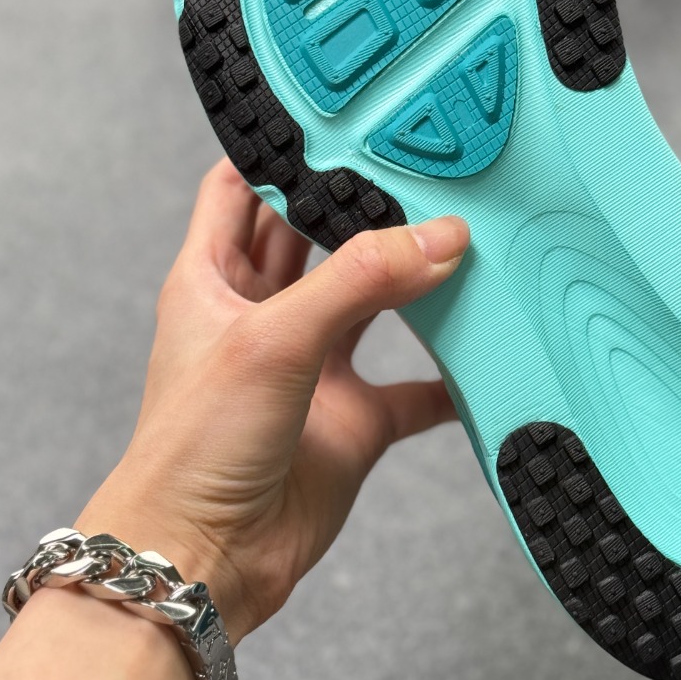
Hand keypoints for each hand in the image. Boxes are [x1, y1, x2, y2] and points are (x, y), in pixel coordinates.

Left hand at [79, 159, 469, 641]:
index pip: (242, 188)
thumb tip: (439, 236)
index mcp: (214, 278)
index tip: (339, 115)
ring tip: (469, 237)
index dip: (280, 149)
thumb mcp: (272, 341)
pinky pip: (414, 388)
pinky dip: (449, 373)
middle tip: (426, 165)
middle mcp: (265, 315)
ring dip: (416, 279)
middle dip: (367, 205)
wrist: (200, 564)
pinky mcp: (352, 422)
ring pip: (375, 303)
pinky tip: (488, 351)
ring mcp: (312, 368)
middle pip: (320, 237)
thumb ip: (358, 282)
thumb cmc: (193, 450)